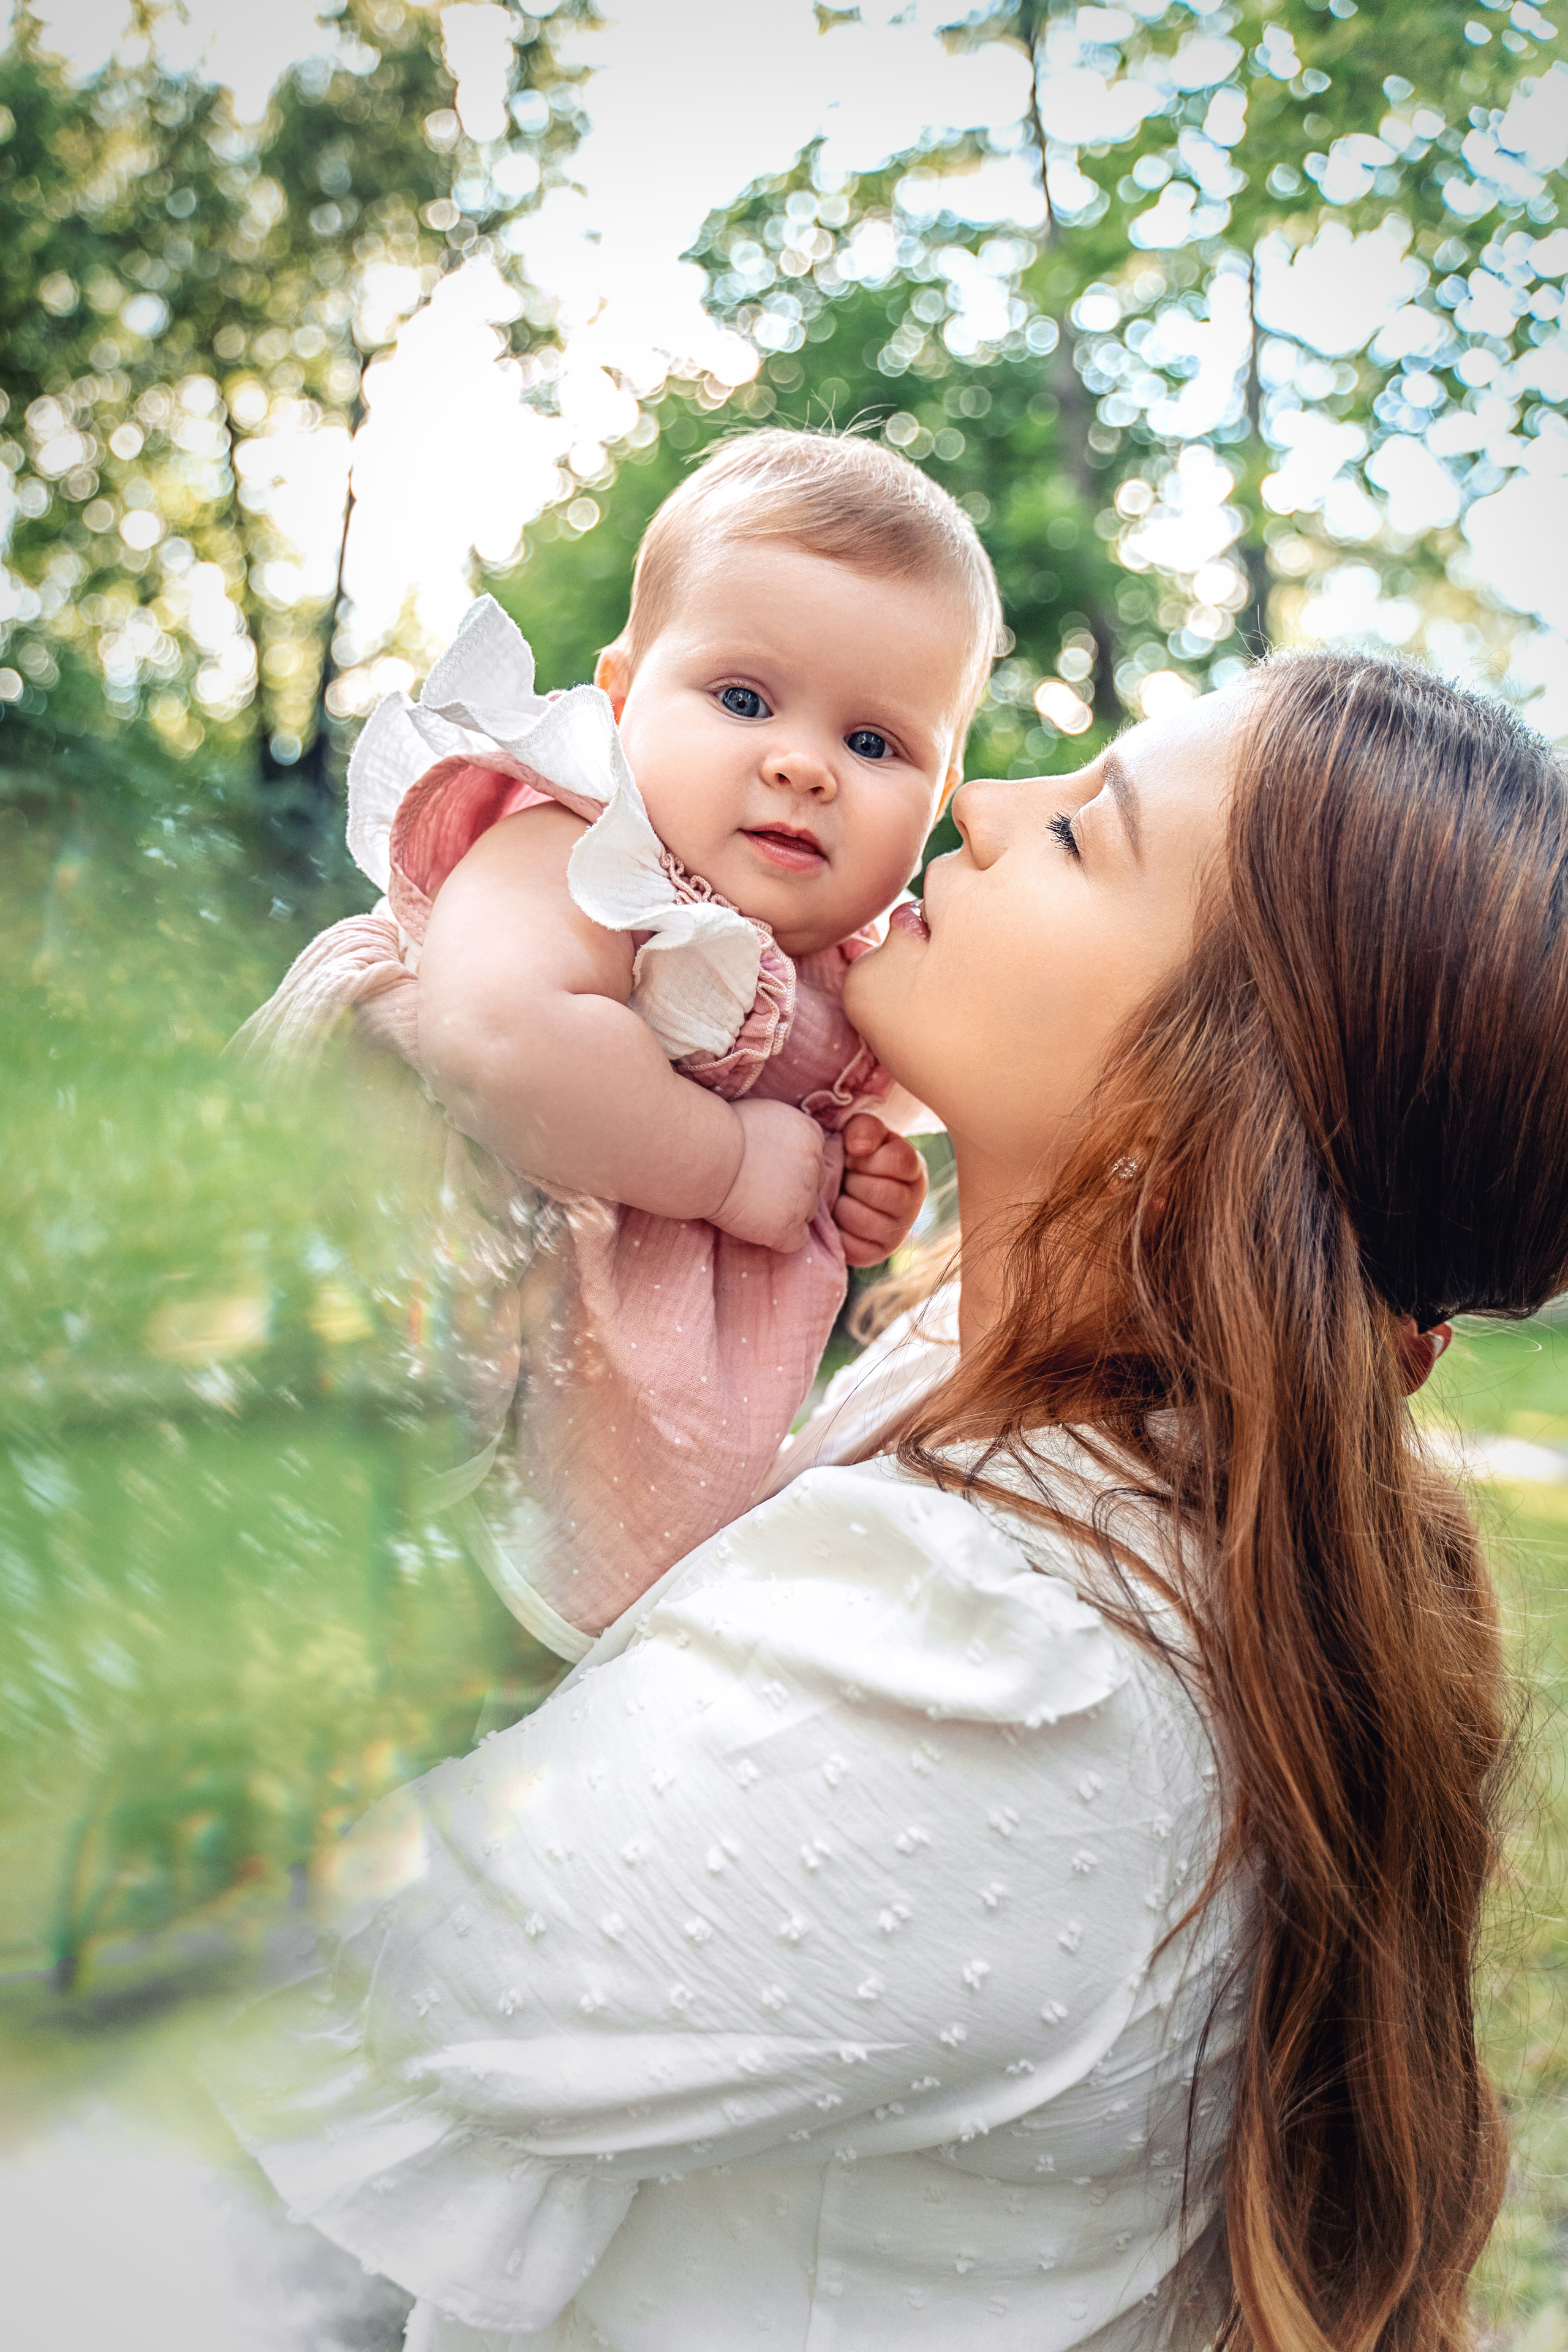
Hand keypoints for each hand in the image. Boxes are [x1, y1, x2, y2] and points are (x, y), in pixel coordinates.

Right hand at [710, 1099, 826, 1252]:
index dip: (789, 1168)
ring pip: (806, 1213)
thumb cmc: (719, 1132)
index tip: (765, 1170)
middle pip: (813, 1186)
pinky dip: (778, 1237)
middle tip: (757, 1190)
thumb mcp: (762, 1116)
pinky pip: (796, 1240)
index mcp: (809, 1134)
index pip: (813, 1159)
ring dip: (785, 1213)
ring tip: (751, 1206)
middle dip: (791, 1190)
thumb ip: (782, 1132)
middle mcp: (814, 1163)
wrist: (703, 1155)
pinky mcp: (788, 1226)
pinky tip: (756, 1226)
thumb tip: (780, 1146)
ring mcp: (804, 1197)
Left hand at [833, 1113, 927, 1268]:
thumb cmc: (854, 1154)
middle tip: (844, 1176)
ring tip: (840, 1194)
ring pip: (862, 1220)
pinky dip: (836, 1229)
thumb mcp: (861, 1132)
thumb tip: (860, 1147)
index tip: (852, 1153)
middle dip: (852, 1180)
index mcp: (914, 1169)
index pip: (899, 1160)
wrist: (842, 1186)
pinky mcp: (874, 1254)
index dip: (867, 1156)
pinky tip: (836, 1216)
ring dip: (841, 1204)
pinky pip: (851, 1245)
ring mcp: (896, 1232)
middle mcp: (912, 1203)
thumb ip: (865, 1128)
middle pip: (879, 1192)